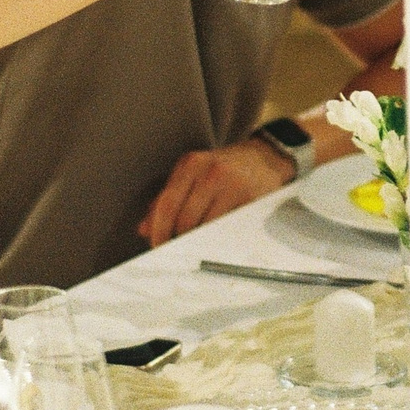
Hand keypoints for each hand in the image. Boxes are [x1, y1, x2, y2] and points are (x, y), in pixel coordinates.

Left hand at [138, 138, 296, 245]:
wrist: (264, 157)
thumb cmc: (222, 169)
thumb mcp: (192, 174)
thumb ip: (167, 199)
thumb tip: (145, 229)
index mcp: (191, 164)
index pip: (167, 203)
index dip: (159, 230)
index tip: (156, 246)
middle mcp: (211, 172)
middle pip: (185, 218)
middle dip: (178, 240)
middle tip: (176, 251)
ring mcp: (233, 185)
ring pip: (206, 226)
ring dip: (197, 242)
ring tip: (195, 247)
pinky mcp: (251, 200)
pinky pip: (227, 228)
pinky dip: (217, 239)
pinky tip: (215, 240)